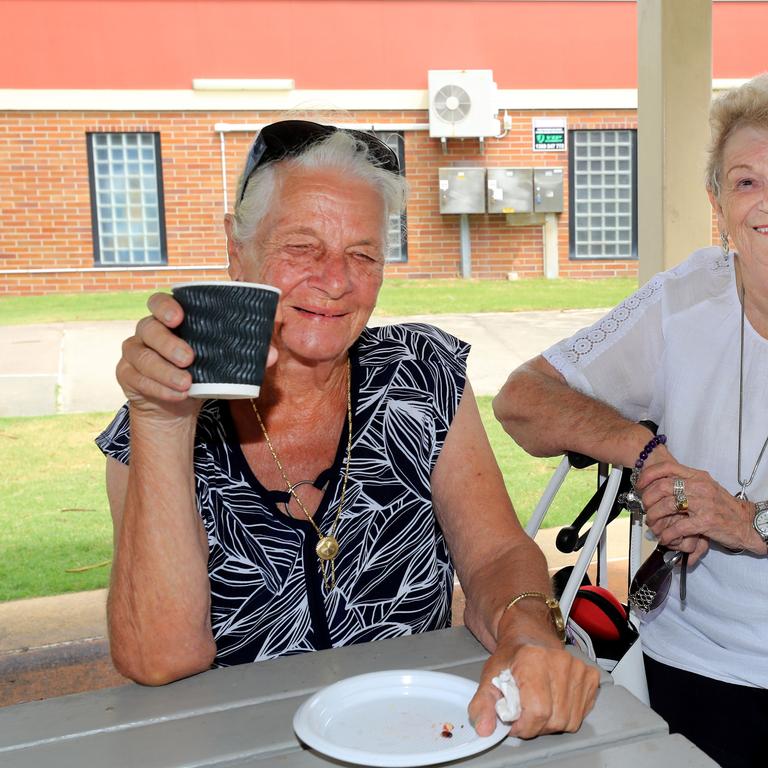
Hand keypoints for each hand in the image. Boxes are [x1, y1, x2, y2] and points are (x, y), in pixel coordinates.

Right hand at [117, 292, 277, 417]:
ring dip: (164, 371)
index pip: (158, 302)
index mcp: (169, 320)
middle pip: (149, 328)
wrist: (178, 404)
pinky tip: (176, 395)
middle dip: (168, 343)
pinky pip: (138, 379)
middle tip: (189, 358)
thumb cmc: (202, 372)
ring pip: (143, 357)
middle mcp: (147, 331)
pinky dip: (159, 388)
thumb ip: (245, 355)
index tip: (180, 317)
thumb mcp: (222, 362)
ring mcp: (133, 353)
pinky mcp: (127, 375)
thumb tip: (272, 354)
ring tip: (186, 384)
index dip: (165, 306)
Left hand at [468, 641, 598, 738]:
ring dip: (550, 723)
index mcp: (534, 659)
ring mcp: (578, 669)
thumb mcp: (489, 677)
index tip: (513, 722)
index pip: (537, 711)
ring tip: (537, 706)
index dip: (523, 725)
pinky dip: (565, 716)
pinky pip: (580, 715)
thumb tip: (484, 729)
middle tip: (523, 713)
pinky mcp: (590, 677)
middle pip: (554, 719)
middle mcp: (560, 662)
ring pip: (568, 721)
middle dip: (535, 725)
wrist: (529, 636)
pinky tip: (553, 701)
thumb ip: (482, 704)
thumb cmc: (511, 657)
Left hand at [637, 460, 758, 556]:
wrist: (747, 522)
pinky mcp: (706, 522)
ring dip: (654, 517)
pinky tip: (665, 537)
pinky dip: (667, 534)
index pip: (667, 467)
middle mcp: (699, 486)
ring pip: (666, 506)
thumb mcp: (705, 487)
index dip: (648, 475)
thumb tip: (660, 485)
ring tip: (653, 524)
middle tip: (645, 508)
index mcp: (697, 476)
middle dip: (647, 499)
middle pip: (662, 487)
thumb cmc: (724, 506)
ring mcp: (703, 504)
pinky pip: (678, 527)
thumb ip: (685, 483)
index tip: (640, 485)